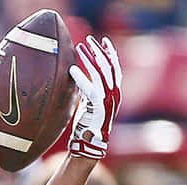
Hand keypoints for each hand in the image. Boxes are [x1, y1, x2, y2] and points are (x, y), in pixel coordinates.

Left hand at [68, 35, 121, 159]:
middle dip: (99, 51)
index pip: (114, 68)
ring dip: (90, 59)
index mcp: (113, 92)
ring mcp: (107, 99)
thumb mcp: (88, 102)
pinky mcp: (98, 106)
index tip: (102, 41)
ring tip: (80, 48)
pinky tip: (72, 69)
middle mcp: (114, 93)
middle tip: (89, 40)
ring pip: (100, 73)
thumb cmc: (86, 123)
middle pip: (109, 66)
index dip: (109, 54)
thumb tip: (79, 77)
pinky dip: (81, 78)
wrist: (89, 143)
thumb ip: (88, 89)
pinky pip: (90, 88)